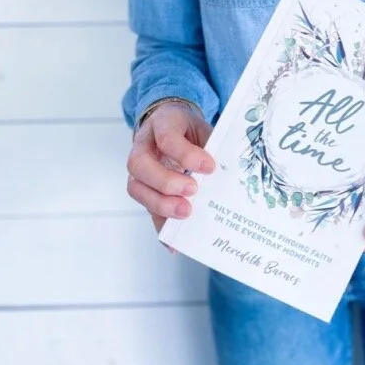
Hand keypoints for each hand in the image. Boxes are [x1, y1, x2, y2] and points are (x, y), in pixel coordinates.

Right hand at [127, 101, 215, 246]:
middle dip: (166, 182)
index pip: (167, 137)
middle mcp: (143, 145)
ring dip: (160, 204)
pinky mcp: (143, 189)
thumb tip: (228, 175)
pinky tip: (174, 242)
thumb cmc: (188, 128)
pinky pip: (146, 209)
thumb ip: (211, 148)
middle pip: (139, 164)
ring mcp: (139, 168)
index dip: (186, 153)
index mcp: (162, 123)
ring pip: (136, 187)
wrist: (168, 122)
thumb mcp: (202, 127)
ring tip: (185, 213)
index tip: (209, 167)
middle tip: (192, 191)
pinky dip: (159, 227)